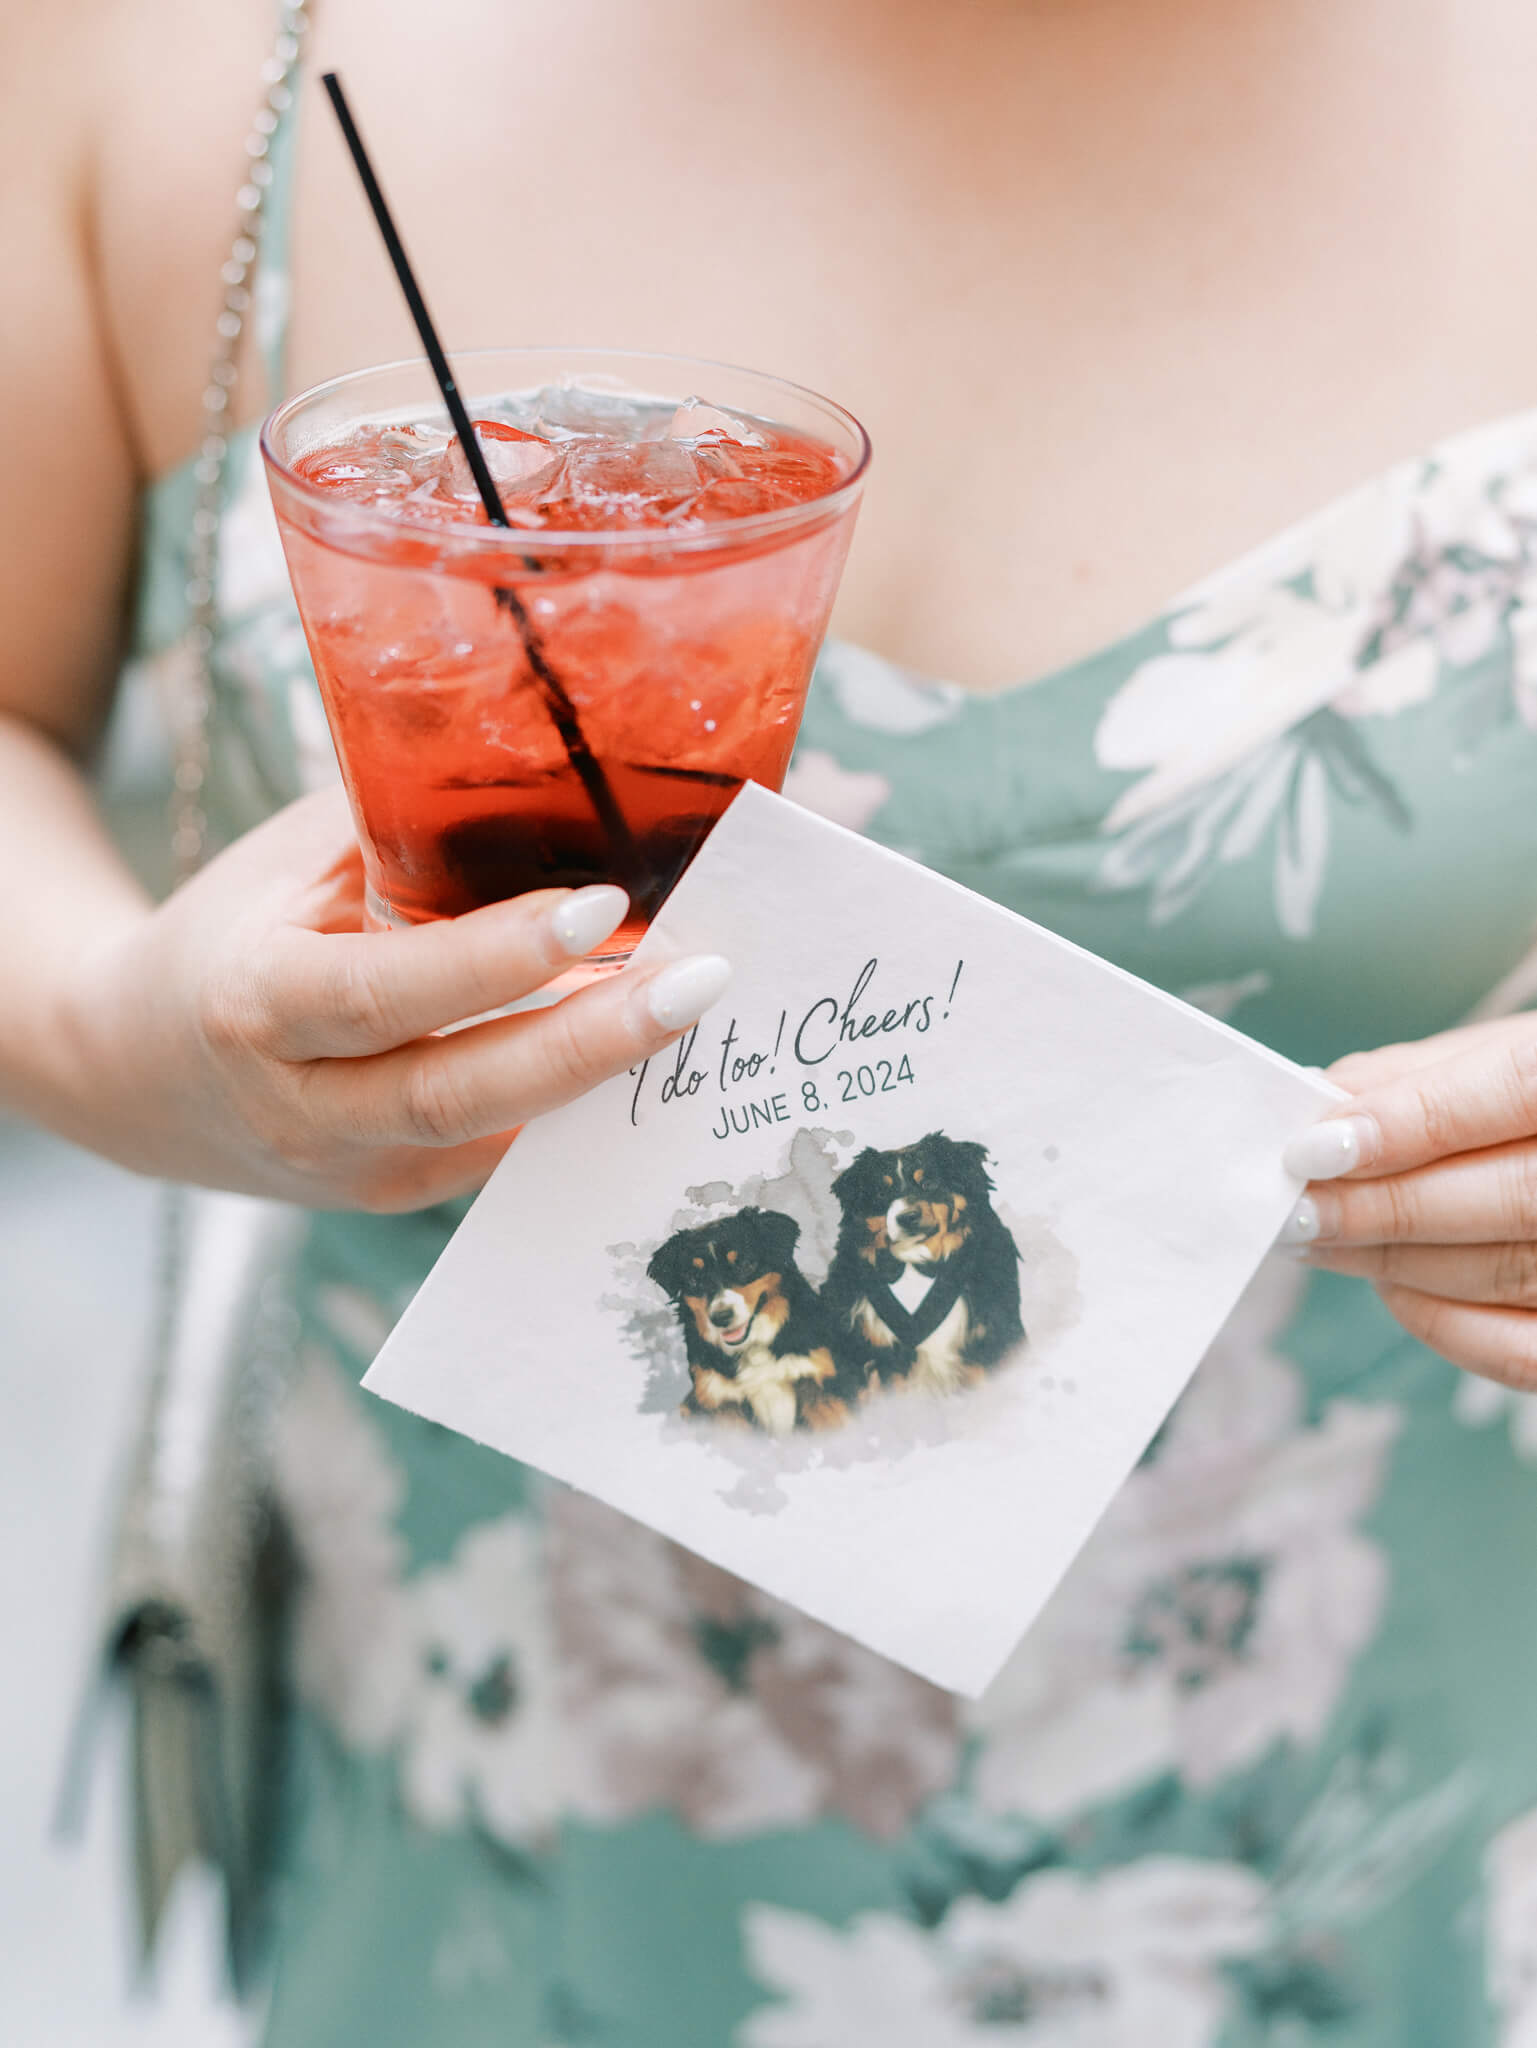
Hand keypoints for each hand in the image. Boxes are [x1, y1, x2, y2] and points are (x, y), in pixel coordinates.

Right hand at [54, 788, 729, 1211]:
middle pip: (458, 1091)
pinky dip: (583, 1100)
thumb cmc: (236, 930)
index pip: (386, 992)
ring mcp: (356, 1168)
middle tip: (703, 977)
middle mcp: (303, 1108)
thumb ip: (409, 836)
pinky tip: (659, 1047)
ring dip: (606, 1075)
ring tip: (700, 1006)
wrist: (132, 1070)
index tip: (600, 906)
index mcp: (256, 1004)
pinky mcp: (401, 1191)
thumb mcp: (298, 862)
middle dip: (590, 1040)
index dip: (495, 957)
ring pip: (494, 1135)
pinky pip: (505, 1151)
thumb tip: (574, 782)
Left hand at [1280, 1014, 1536, 1385]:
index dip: (1413, 1121)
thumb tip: (1322, 1100)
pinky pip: (1520, 1353)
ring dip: (1389, 1259)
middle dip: (1382, 1205)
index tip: (1317, 1145)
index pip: (1517, 1091)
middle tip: (1295, 1204)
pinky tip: (1387, 1286)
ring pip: (1502, 1272)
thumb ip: (1423, 1075)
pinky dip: (1441, 1322)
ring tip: (1316, 1235)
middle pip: (1509, 1197)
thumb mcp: (1512, 1052)